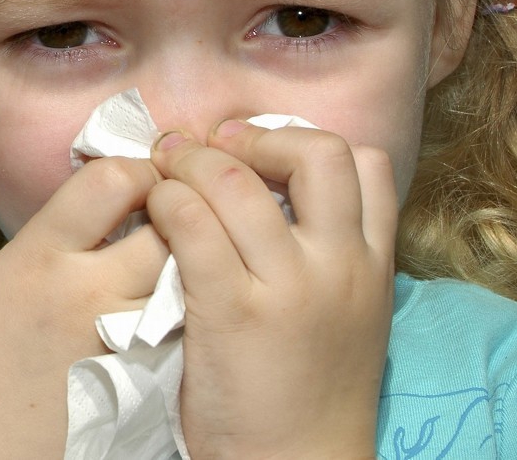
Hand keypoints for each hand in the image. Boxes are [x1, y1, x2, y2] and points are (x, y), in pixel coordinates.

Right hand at [0, 156, 169, 458]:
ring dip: (183, 266)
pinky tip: (164, 316)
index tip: (138, 180)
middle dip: (175, 214)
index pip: (109, 181)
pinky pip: (180, 330)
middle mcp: (84, 293)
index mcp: (37, 257)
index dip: (136, 171)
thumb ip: (49, 239)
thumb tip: (98, 206)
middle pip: (165, 228)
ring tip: (170, 266)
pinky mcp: (144, 381)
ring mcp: (120, 341)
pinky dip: (178, 315)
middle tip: (172, 216)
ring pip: (183, 280)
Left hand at [147, 121, 396, 458]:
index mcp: (372, 266)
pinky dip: (165, 202)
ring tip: (165, 170)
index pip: (364, 165)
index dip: (303, 141)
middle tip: (208, 147)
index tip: (256, 152)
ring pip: (237, 181)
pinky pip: (191, 225)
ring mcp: (288, 287)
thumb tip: (267, 189)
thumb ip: (326, 253)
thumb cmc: (306, 389)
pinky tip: (153, 213)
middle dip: (254, 136)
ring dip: (191, 162)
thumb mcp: (346, 314)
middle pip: (316, 153)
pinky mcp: (231, 311)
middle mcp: (339, 267)